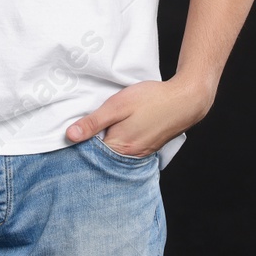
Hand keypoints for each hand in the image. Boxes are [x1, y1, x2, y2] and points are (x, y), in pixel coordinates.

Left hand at [64, 75, 214, 156]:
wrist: (185, 100)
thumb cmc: (152, 99)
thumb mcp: (117, 105)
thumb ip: (94, 121)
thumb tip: (70, 136)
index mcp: (119, 147)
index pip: (90, 153)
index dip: (79, 143)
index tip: (70, 132)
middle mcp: (130, 156)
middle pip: (102, 156)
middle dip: (91, 145)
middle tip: (84, 128)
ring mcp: (141, 154)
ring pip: (115, 153)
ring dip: (106, 143)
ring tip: (101, 127)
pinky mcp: (148, 148)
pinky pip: (127, 150)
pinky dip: (119, 143)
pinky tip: (118, 130)